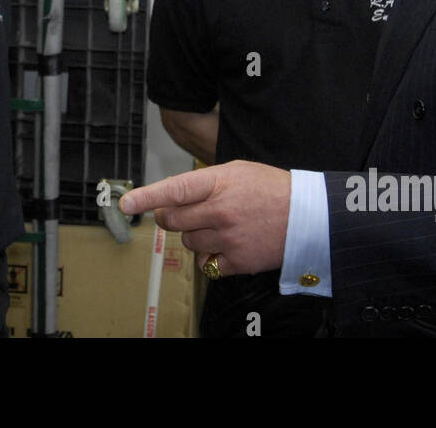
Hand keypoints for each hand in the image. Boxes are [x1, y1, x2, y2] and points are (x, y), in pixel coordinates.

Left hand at [118, 160, 290, 276]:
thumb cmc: (271, 189)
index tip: (127, 204)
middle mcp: (220, 211)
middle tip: (183, 213)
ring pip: (188, 242)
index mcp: (219, 182)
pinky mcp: (237, 262)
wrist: (309, 216)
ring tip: (219, 226)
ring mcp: (228, 238)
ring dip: (194, 235)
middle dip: (170, 216)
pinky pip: (206, 264)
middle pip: (172, 220)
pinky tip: (228, 244)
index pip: (175, 189)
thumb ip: (204, 182)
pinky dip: (211, 256)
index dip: (147, 197)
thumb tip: (174, 198)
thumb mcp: (238, 171)